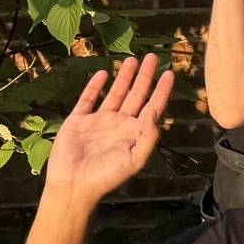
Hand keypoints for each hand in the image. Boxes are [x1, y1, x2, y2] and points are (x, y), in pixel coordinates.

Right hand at [42, 55, 174, 212]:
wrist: (74, 186)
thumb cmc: (107, 177)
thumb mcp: (135, 159)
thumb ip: (149, 135)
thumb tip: (156, 110)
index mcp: (135, 133)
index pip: (153, 106)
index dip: (162, 90)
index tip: (169, 73)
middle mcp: (119, 124)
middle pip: (136, 95)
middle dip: (145, 76)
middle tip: (153, 57)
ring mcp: (99, 121)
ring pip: (115, 93)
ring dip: (124, 77)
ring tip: (132, 60)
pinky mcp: (78, 121)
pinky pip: (88, 99)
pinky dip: (95, 86)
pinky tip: (103, 73)